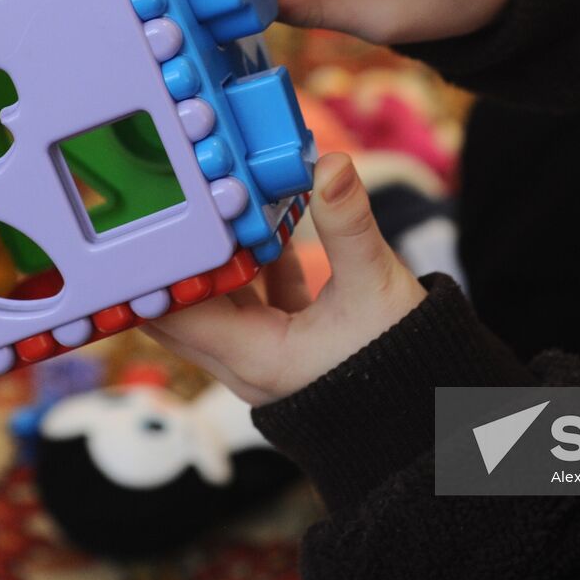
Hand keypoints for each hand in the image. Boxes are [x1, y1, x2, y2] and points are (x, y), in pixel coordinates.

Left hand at [142, 153, 426, 405]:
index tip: (145, 219)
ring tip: (209, 201)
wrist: (434, 414)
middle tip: (164, 199)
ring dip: (216, 256)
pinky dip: (252, 266)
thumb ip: (348, 225)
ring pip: (218, 302)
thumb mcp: (377, 288)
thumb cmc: (404, 364)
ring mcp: (264, 355)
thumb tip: (330, 166)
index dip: (155, 271)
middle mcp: (247, 364)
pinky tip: (263, 222)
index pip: (176, 315)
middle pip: (183, 308)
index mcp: (256, 358)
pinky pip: (253, 302)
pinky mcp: (286, 344)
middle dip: (176, 257)